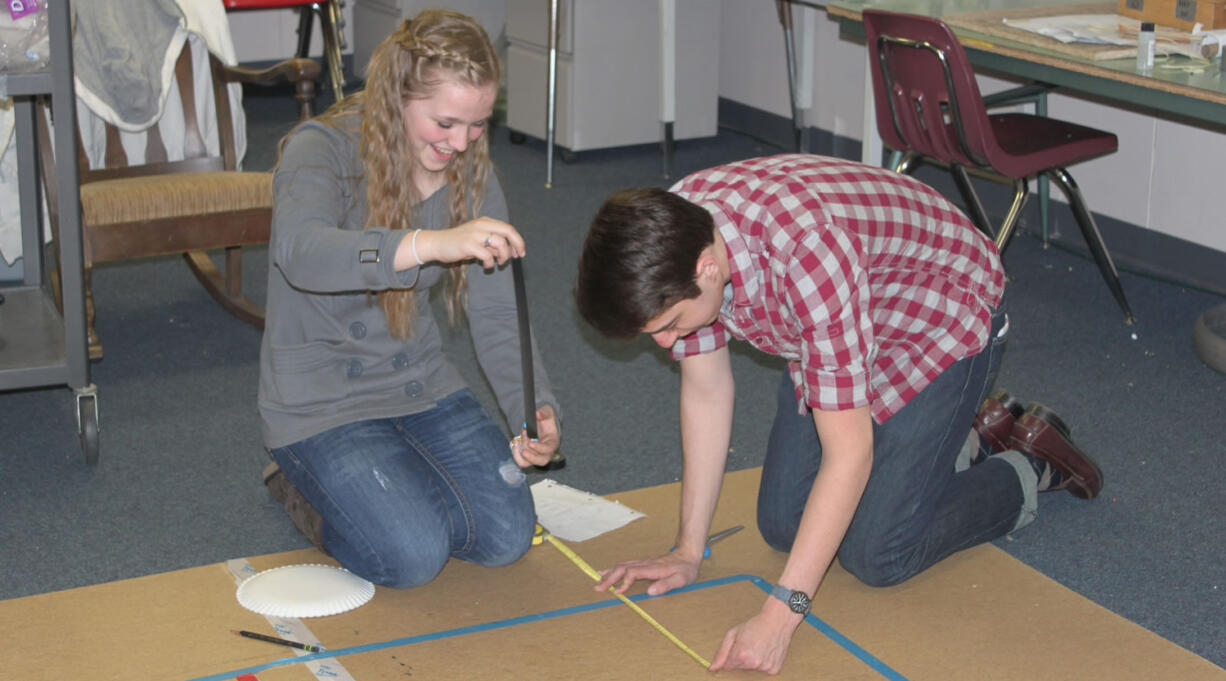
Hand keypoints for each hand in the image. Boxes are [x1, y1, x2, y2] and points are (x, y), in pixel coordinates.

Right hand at [407, 217, 525, 269]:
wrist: (437, 244)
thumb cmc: (458, 244)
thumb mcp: (477, 240)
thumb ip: (491, 243)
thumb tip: (507, 252)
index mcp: (485, 222)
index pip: (508, 228)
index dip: (517, 240)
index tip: (519, 252)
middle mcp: (481, 225)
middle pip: (508, 231)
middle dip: (517, 244)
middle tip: (518, 257)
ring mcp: (475, 234)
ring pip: (500, 243)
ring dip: (503, 255)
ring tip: (499, 263)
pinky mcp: (468, 245)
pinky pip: (488, 255)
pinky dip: (490, 262)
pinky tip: (486, 266)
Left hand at [510, 404, 559, 467]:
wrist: (540, 423)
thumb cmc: (545, 419)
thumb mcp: (547, 412)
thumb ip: (543, 413)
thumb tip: (537, 414)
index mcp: (553, 442)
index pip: (548, 449)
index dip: (539, 448)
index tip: (530, 442)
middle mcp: (546, 452)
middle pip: (541, 461)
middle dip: (531, 458)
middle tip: (523, 451)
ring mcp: (536, 455)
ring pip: (528, 463)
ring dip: (520, 454)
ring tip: (517, 441)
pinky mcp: (528, 456)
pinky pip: (521, 461)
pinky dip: (515, 453)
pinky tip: (515, 443)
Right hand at [594, 551, 699, 596]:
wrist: (687, 554)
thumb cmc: (685, 569)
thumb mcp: (681, 579)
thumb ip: (666, 585)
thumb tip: (650, 591)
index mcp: (653, 568)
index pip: (633, 572)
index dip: (624, 582)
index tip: (617, 592)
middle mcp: (645, 564)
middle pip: (623, 568)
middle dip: (609, 578)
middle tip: (598, 588)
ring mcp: (643, 562)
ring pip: (622, 565)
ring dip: (609, 573)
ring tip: (597, 581)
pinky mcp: (642, 563)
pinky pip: (624, 565)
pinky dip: (613, 569)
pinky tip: (606, 572)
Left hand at [708, 598, 803, 674]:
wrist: (777, 621)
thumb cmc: (755, 625)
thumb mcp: (733, 634)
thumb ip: (721, 652)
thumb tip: (712, 668)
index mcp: (741, 655)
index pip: (727, 667)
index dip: (731, 656)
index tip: (736, 649)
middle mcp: (753, 663)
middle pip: (739, 668)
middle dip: (741, 658)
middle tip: (749, 645)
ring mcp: (765, 667)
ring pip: (752, 669)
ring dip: (753, 661)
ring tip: (759, 647)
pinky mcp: (774, 669)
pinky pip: (764, 670)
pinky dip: (764, 662)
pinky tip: (766, 651)